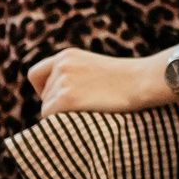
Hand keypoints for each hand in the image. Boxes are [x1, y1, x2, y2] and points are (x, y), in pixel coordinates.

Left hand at [28, 46, 173, 114]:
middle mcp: (61, 65)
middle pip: (43, 95)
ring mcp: (63, 81)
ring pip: (46, 108)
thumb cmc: (128, 80)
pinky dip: (62, 123)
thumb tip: (58, 101)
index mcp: (67, 55)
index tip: (59, 99)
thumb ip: (75, 76)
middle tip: (83, 109)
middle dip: (57, 105)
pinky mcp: (66, 98)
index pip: (36, 74)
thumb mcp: (95, 68)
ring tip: (88, 112)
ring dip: (62, 115)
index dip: (44, 89)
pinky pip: (50, 118)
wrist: (141, 81)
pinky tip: (83, 118)